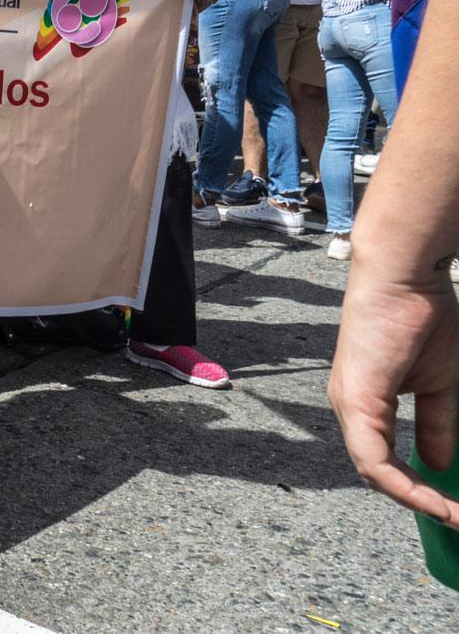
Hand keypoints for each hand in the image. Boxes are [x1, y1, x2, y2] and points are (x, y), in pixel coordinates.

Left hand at [330, 258, 458, 523]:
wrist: (406, 280)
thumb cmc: (423, 320)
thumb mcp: (440, 386)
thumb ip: (438, 425)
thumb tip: (441, 467)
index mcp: (367, 406)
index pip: (388, 462)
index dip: (422, 490)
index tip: (456, 511)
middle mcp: (351, 409)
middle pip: (379, 474)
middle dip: (422, 503)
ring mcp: (349, 406)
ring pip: (374, 473)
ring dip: (417, 500)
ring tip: (453, 516)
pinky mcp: (356, 400)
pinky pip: (373, 458)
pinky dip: (403, 485)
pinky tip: (433, 501)